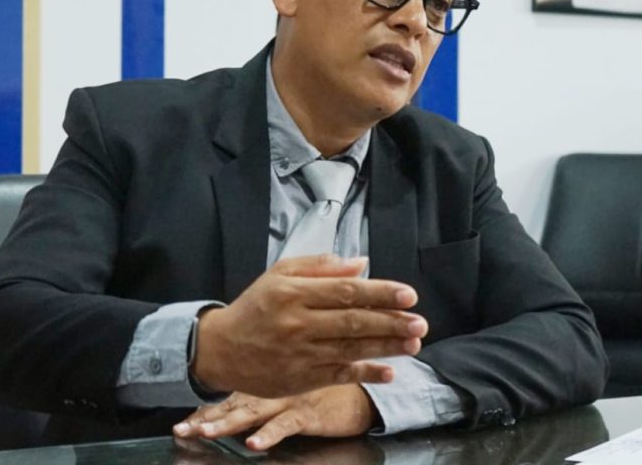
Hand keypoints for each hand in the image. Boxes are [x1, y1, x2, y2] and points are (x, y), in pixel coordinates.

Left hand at [173, 385, 378, 449]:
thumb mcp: (292, 387)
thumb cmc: (325, 390)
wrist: (362, 389)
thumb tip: (235, 407)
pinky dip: (269, 434)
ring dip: (227, 423)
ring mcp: (289, 400)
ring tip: (205, 432)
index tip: (181, 423)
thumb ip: (266, 393)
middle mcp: (273, 390)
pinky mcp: (308, 413)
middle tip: (182, 429)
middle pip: (233, 405)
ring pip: (252, 412)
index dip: (204, 411)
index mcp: (267, 385)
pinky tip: (253, 443)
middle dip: (206, 418)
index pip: (228, 399)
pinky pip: (285, 425)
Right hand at [192, 254, 426, 397]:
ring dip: (387, 348)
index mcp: (294, 293)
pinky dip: (365, 373)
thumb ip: (320, 266)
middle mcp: (298, 324)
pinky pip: (339, 375)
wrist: (222, 349)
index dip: (380, 293)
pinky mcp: (301, 379)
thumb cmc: (256, 307)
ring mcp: (300, 354)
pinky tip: (389, 372)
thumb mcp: (280, 274)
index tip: (408, 294)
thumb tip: (360, 263)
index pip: (346, 291)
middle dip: (391, 322)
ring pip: (351, 349)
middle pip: (353, 322)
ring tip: (414, 342)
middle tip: (420, 322)